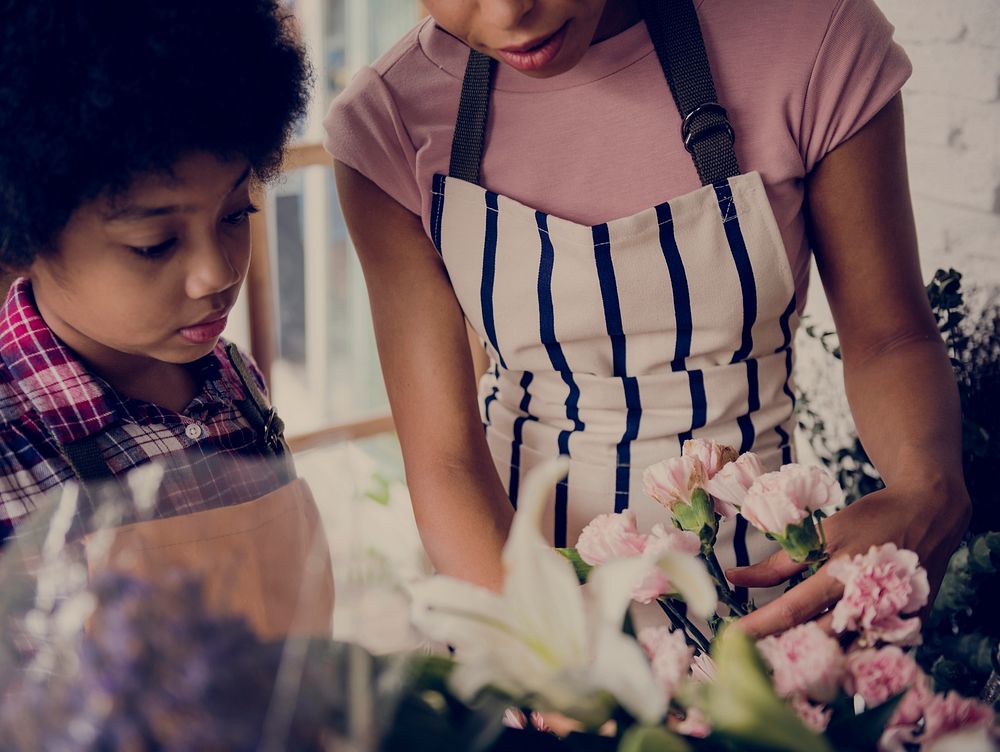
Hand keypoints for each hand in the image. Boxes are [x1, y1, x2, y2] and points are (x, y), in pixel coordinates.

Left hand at [727, 481, 970, 638]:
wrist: (930, 515)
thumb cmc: (872, 519)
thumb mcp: (823, 533)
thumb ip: (780, 563)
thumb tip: (734, 577)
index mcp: (842, 576)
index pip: (791, 610)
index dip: (759, 626)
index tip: (730, 637)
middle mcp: (867, 605)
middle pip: (816, 640)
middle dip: (780, 649)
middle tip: (750, 653)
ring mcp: (890, 621)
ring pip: (842, 652)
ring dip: (810, 656)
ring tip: (778, 655)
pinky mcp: (905, 629)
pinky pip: (867, 651)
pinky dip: (841, 653)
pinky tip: (819, 651)